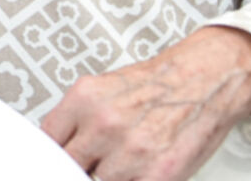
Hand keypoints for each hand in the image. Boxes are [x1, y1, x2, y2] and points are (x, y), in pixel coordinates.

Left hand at [40, 26, 250, 180]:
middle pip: (68, 166)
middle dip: (78, 167)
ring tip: (122, 162)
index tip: (53, 162)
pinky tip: (136, 172)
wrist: (204, 80)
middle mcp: (104, 124)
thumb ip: (73, 119)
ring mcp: (130, 152)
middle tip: (94, 161)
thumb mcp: (101, 89)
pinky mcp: (158, 174)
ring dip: (107, 176)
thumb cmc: (155, 86)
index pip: (47, 142)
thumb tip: (52, 146)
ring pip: (97, 180)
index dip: (51, 156)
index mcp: (84, 99)